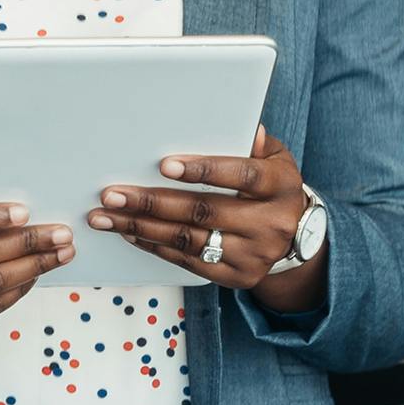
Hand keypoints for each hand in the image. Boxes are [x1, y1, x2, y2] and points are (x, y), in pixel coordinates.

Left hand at [89, 129, 314, 308]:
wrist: (295, 237)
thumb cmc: (272, 186)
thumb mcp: (274, 158)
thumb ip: (254, 143)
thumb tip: (245, 127)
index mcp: (279, 186)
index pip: (241, 175)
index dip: (203, 170)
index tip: (164, 165)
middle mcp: (270, 224)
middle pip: (204, 212)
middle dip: (153, 202)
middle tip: (114, 194)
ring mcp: (253, 255)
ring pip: (189, 241)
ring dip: (143, 227)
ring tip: (108, 215)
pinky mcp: (237, 277)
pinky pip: (189, 262)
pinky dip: (156, 246)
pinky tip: (131, 233)